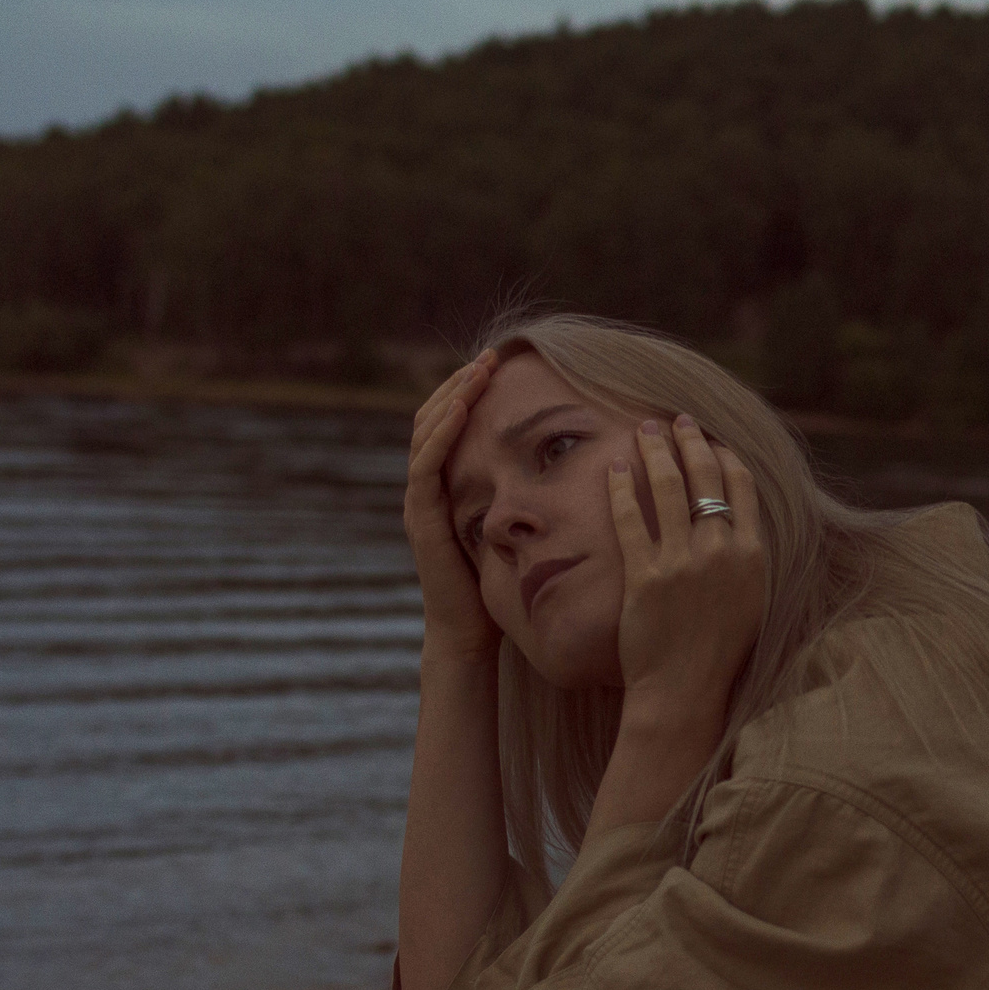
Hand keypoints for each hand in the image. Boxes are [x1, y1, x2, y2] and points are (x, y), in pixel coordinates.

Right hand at [405, 352, 499, 664]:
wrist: (470, 635)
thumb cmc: (497, 585)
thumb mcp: (514, 528)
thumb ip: (525, 497)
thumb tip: (569, 468)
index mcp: (448, 486)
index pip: (452, 424)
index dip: (471, 391)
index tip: (500, 364)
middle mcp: (428, 488)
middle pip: (435, 418)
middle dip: (461, 382)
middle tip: (490, 354)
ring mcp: (420, 501)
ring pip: (427, 432)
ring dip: (451, 396)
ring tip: (477, 370)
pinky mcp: (421, 517)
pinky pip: (425, 465)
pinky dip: (441, 432)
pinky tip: (460, 408)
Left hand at [608, 415, 767, 720]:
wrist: (686, 690)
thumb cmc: (720, 652)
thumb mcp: (753, 600)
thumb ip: (747, 558)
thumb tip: (740, 525)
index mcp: (753, 554)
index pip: (741, 486)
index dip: (724, 455)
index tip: (709, 439)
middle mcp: (722, 552)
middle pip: (706, 476)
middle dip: (689, 440)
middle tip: (675, 419)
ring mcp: (683, 563)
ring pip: (669, 488)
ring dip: (656, 451)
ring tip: (644, 430)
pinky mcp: (646, 577)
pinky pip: (631, 520)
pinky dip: (622, 489)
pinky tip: (614, 468)